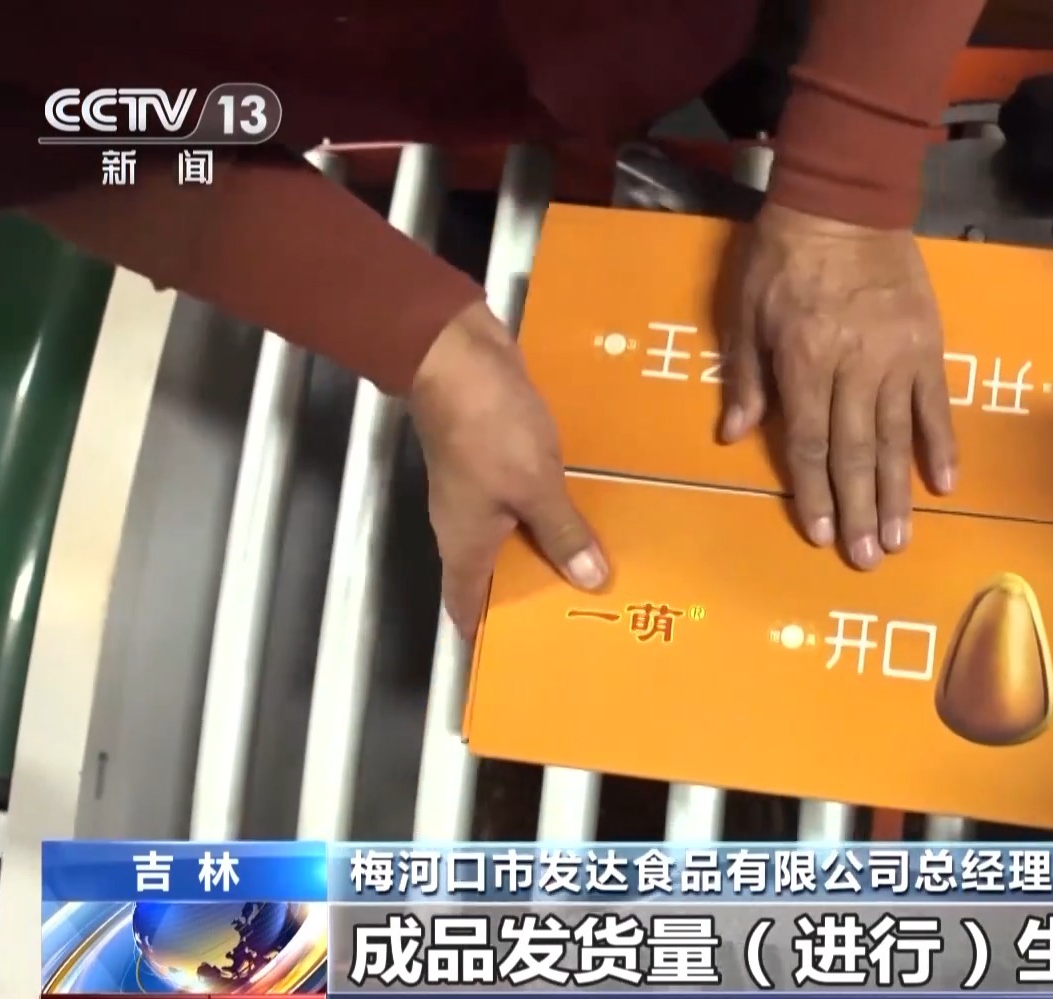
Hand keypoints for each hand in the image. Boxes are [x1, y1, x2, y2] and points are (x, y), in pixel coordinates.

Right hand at [409, 302, 608, 636]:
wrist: (457, 353)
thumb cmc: (490, 429)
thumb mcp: (535, 488)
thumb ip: (563, 533)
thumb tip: (591, 582)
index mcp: (465, 544)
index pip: (466, 606)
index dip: (485, 635)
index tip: (513, 663)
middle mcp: (464, 523)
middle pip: (495, 573)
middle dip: (533, 594)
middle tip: (582, 616)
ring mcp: (478, 487)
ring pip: (513, 534)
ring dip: (547, 550)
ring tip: (596, 568)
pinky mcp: (494, 455)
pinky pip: (524, 497)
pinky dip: (549, 510)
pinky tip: (586, 510)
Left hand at [719, 203, 957, 569]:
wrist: (846, 200)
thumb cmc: (783, 254)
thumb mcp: (743, 309)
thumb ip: (745, 375)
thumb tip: (734, 435)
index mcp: (804, 360)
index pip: (809, 442)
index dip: (813, 492)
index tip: (819, 535)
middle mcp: (854, 367)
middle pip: (855, 452)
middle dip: (858, 510)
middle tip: (865, 559)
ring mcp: (897, 358)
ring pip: (895, 438)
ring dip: (897, 493)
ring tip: (899, 539)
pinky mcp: (928, 344)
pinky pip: (936, 404)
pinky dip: (941, 445)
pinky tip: (944, 484)